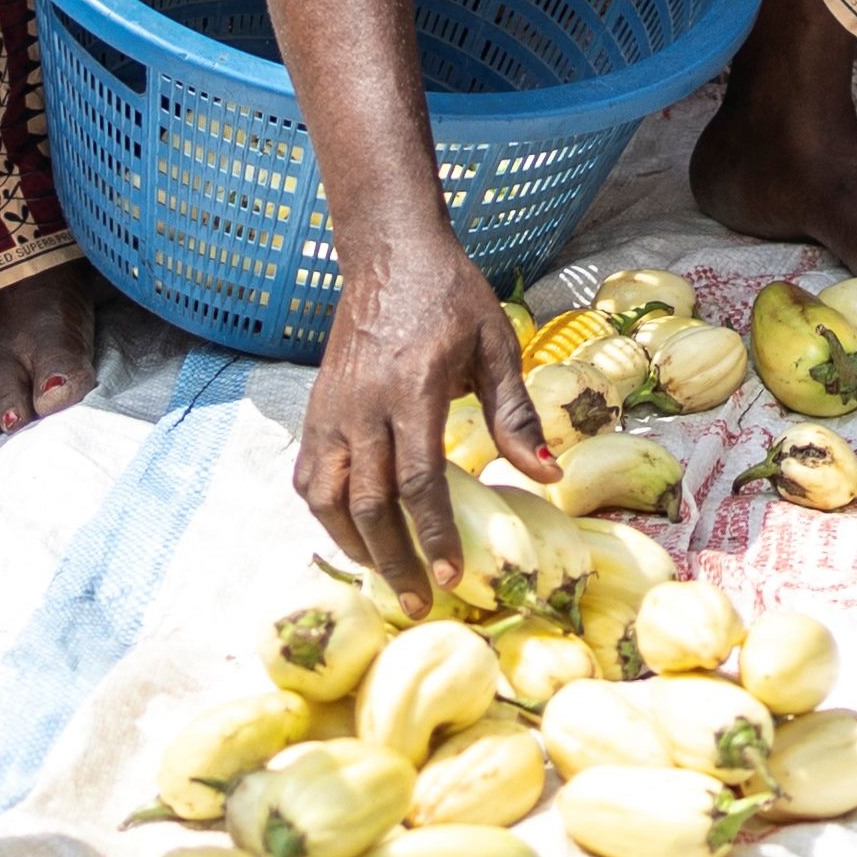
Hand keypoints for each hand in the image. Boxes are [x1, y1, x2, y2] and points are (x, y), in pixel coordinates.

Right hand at [293, 232, 546, 610]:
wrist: (389, 253)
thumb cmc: (450, 296)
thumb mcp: (496, 345)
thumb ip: (515, 413)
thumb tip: (547, 473)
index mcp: (412, 390)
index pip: (417, 482)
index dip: (434, 536)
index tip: (450, 578)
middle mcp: (362, 406)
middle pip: (369, 504)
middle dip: (394, 561)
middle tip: (417, 603)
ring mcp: (331, 409)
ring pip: (327, 498)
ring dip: (354, 545)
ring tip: (386, 575)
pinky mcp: (315, 409)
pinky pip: (309, 476)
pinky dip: (326, 513)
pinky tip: (352, 532)